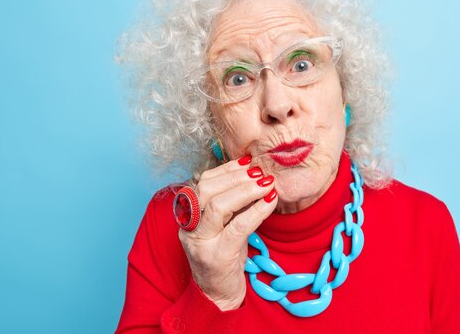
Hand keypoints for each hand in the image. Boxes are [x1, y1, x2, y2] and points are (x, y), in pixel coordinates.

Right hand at [178, 156, 277, 310]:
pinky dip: (256, 211)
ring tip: (267, 183)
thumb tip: (254, 174)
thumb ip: (233, 202)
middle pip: (206, 190)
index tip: (248, 162)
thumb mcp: (226, 224)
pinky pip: (237, 227)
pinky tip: (270, 202)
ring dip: (246, 190)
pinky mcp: (217, 257)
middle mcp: (189, 227)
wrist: (219, 296)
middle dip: (236, 177)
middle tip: (260, 172)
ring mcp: (200, 243)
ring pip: (218, 206)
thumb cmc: (224, 256)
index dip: (226, 169)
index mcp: (189, 215)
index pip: (202, 182)